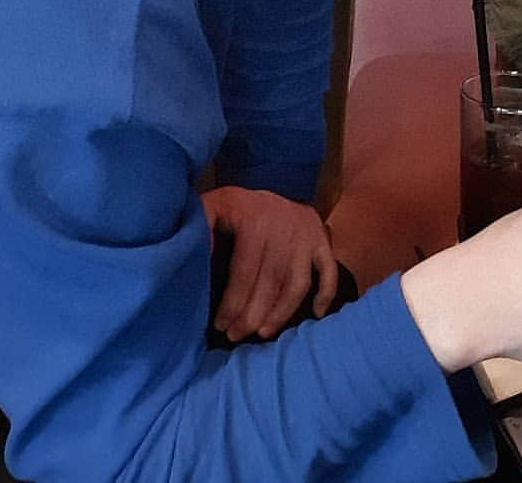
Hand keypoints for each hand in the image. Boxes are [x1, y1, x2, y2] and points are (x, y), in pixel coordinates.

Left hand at [201, 186, 337, 341]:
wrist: (274, 183)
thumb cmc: (237, 206)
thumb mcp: (213, 206)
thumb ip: (201, 226)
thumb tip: (193, 256)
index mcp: (255, 220)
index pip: (245, 272)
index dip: (232, 303)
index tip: (220, 325)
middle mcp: (285, 228)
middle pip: (271, 282)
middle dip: (253, 315)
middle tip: (237, 337)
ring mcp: (307, 236)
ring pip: (298, 283)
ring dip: (282, 313)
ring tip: (264, 333)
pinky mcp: (322, 241)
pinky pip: (328, 271)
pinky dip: (325, 294)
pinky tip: (315, 315)